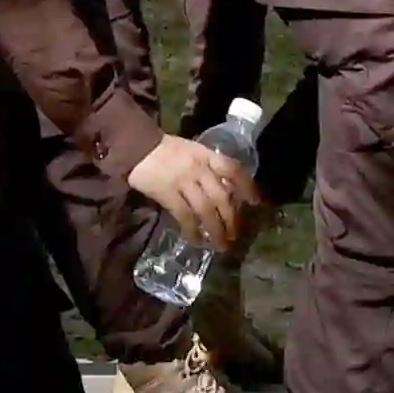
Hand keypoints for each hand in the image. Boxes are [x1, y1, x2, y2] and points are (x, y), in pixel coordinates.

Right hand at [131, 131, 259, 255]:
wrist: (138, 147)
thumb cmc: (165, 149)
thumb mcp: (192, 151)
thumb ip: (207, 166)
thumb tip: (223, 190)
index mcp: (206, 155)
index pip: (233, 169)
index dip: (247, 186)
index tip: (255, 202)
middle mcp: (199, 169)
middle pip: (221, 198)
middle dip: (231, 219)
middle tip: (234, 235)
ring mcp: (184, 182)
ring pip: (206, 211)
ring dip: (216, 230)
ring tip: (220, 245)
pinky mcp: (168, 194)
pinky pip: (185, 216)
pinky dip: (193, 231)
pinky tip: (196, 240)